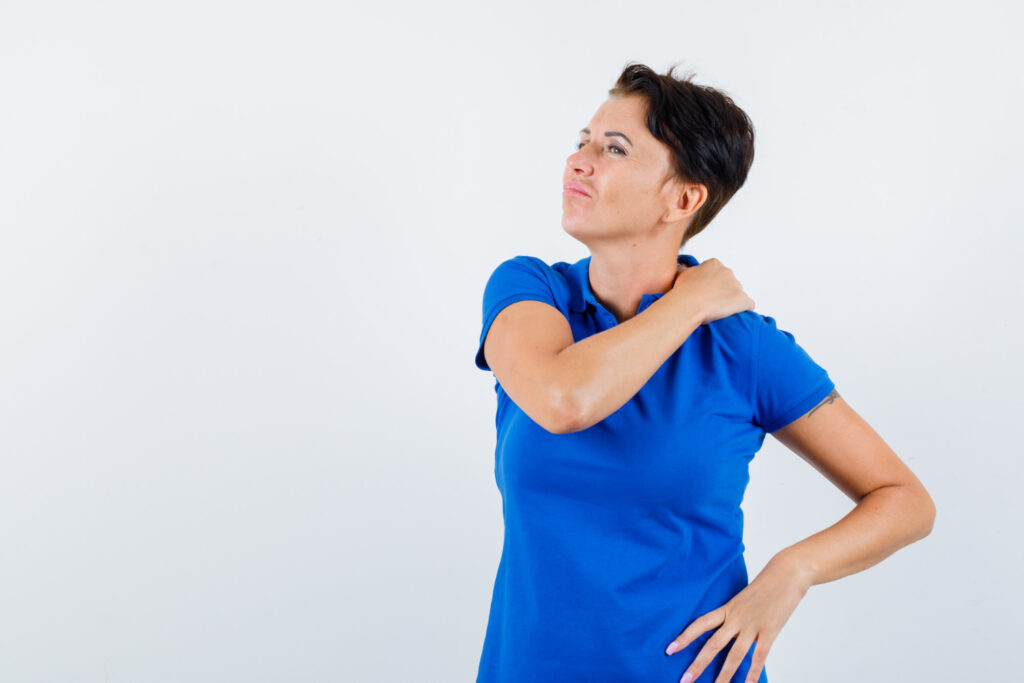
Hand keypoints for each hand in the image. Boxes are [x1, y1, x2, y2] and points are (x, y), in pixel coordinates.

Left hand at [664, 553, 811, 682]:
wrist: (787, 573)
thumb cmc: (765, 584)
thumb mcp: (743, 597)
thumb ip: (735, 615)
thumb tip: (729, 631)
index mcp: (727, 608)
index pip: (700, 625)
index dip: (684, 637)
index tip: (669, 650)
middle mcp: (736, 618)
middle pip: (712, 644)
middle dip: (698, 664)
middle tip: (684, 680)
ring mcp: (752, 625)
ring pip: (734, 655)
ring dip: (724, 675)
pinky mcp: (770, 631)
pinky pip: (759, 656)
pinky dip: (753, 673)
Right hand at [671, 258, 754, 325]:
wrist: (687, 306)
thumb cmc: (682, 292)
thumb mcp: (681, 274)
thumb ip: (688, 270)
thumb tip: (685, 268)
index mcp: (714, 264)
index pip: (719, 273)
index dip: (713, 285)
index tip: (706, 293)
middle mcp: (728, 272)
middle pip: (730, 283)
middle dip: (724, 292)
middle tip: (712, 303)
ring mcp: (737, 286)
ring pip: (738, 294)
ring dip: (731, 302)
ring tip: (718, 311)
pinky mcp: (743, 300)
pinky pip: (748, 304)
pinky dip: (742, 310)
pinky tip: (732, 314)